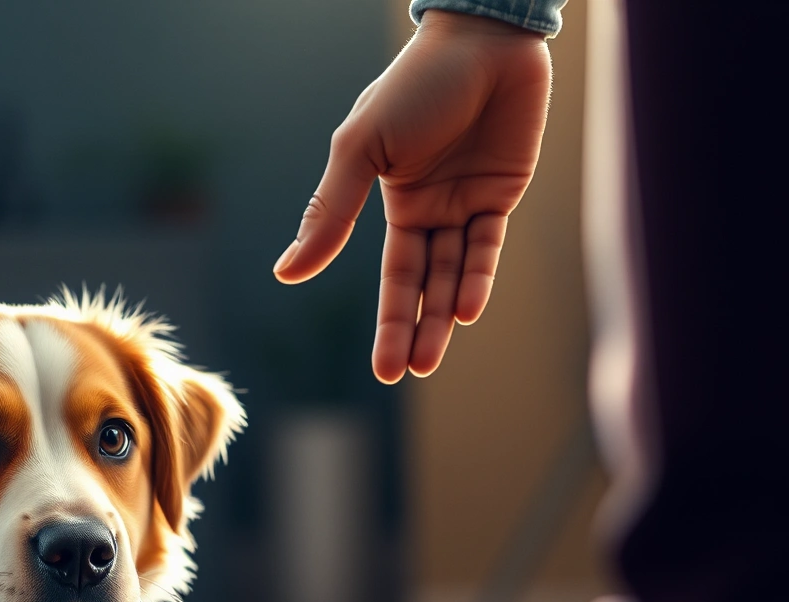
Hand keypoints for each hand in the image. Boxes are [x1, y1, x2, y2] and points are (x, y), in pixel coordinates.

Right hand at [274, 12, 551, 382]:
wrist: (481, 40)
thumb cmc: (414, 85)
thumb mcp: (361, 148)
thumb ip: (330, 210)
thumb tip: (286, 273)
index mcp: (391, 201)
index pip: (392, 275)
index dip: (387, 322)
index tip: (382, 371)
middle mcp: (429, 209)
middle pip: (420, 284)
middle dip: (412, 331)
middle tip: (403, 375)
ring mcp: (467, 202)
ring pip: (455, 273)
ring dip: (446, 315)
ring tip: (432, 358)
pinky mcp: (502, 191)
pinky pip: (488, 245)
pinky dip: (478, 277)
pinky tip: (467, 309)